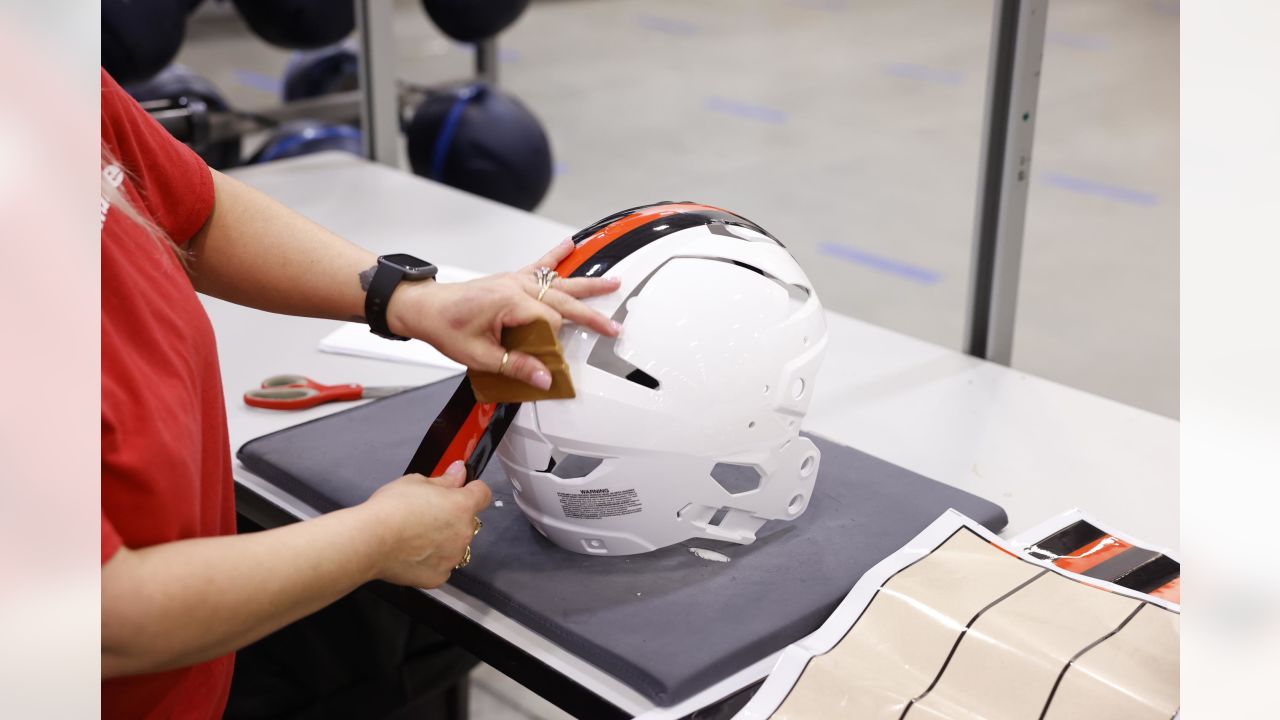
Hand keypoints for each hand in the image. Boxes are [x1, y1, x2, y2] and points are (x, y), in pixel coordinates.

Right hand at [359, 461, 492, 587]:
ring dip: (443, 540)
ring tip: (414, 535)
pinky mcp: (438, 576)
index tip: (461, 489)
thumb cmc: (390, 510)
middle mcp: (463, 533)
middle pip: (466, 521)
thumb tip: (458, 472)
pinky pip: (441, 566)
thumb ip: (444, 480)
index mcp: (462, 506)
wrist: (370, 541)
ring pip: (454, 545)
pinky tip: (412, 553)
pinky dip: (430, 561)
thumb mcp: (416, 481)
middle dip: (452, 517)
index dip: (472, 489)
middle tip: (426, 514)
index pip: (483, 494)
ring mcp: (452, 557)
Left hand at [386, 238, 621, 388]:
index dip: (555, 345)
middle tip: (613, 328)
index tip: (555, 363)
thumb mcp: (479, 355)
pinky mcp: (511, 279)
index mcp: (510, 302)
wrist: (424, 307)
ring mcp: (515, 280)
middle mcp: (516, 286)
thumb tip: (544, 377)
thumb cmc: (446, 326)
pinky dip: (556, 255)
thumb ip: (516, 366)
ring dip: (587, 284)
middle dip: (591, 315)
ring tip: (613, 283)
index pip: (549, 324)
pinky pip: (540, 266)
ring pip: (560, 282)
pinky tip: (570, 244)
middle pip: (564, 300)